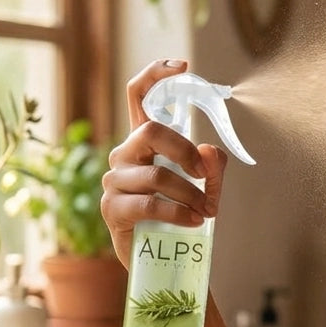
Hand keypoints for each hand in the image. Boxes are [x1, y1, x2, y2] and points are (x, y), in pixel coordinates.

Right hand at [100, 59, 227, 266]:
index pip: (138, 96)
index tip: (184, 66)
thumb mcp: (206, 189)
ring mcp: (114, 181)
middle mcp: (124, 155)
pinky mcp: (112, 209)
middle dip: (186, 152)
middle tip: (205, 176)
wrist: (164, 260)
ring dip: (190, 194)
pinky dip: (180, 213)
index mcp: (144, 143)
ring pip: (157, 175)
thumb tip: (210, 151)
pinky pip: (151, 204)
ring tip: (205, 211)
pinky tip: (194, 222)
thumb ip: (212, 168)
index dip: (156, 75)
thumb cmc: (182, 216)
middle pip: (151, 132)